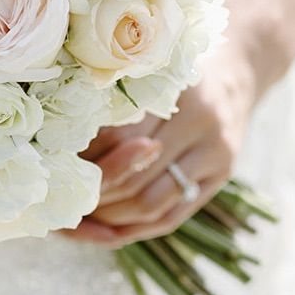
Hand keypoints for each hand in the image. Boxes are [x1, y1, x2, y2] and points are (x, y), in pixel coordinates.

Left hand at [68, 38, 257, 247]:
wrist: (237, 71)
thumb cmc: (174, 68)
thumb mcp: (148, 68)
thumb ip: (114, 96)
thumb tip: (58, 133)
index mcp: (176, 91)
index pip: (118, 137)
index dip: (85, 155)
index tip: (56, 160)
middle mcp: (202, 125)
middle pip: (134, 175)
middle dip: (95, 190)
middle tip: (63, 194)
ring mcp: (216, 155)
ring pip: (152, 203)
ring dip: (111, 214)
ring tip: (82, 210)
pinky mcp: (220, 178)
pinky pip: (172, 216)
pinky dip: (136, 227)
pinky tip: (109, 225)